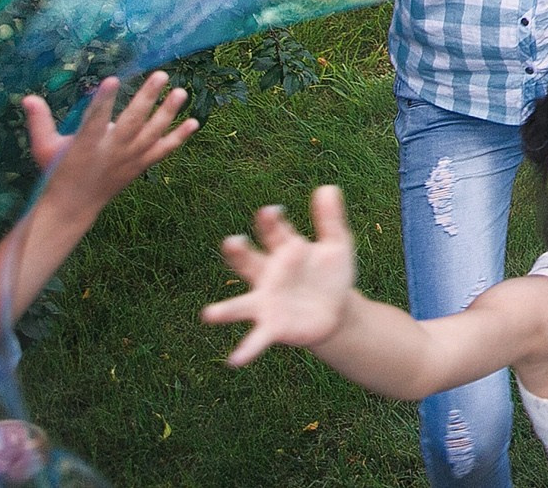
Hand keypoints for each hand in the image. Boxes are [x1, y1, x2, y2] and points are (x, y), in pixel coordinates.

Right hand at [28, 71, 197, 219]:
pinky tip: (194, 122)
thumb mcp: (43, 148)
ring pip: (152, 134)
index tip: (112, 80)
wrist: (74, 206)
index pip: (95, 120)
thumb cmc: (57, 172)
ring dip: (168, 113)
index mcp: (85, 146)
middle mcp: (111, 152)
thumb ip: (39, 122)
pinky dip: (179, 138)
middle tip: (161, 75)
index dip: (103, 101)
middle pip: (132, 122)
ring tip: (182, 92)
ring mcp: (129, 160)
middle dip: (147, 98)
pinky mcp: (139, 166)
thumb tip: (28, 97)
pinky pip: (163, 151)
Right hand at [202, 186, 359, 366]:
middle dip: (239, 252)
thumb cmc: (331, 273)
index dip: (271, 221)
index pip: (274, 232)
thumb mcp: (337, 244)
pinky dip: (246, 349)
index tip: (271, 211)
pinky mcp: (274, 326)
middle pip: (249, 262)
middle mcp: (268, 275)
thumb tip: (328, 187)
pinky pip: (256, 338)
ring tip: (209, 314)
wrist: (338, 310)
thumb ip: (331, 219)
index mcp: (285, 250)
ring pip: (241, 305)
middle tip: (231, 241)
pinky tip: (234, 360)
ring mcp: (267, 302)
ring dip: (225, 310)